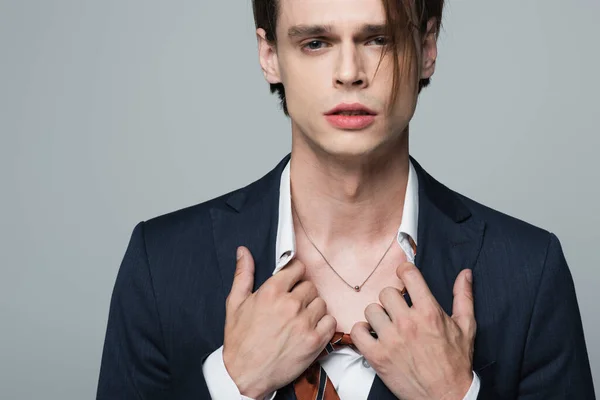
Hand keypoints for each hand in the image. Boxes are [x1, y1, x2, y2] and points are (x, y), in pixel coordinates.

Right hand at [223, 246, 336, 398]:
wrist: (245, 375)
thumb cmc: (239, 340)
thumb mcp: (234, 304)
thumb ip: (243, 274)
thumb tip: (243, 251)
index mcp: (271, 291)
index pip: (297, 268)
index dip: (295, 273)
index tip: (292, 281)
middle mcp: (290, 304)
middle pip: (310, 285)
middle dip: (302, 292)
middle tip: (292, 304)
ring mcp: (304, 323)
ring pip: (321, 302)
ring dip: (313, 308)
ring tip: (299, 318)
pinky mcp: (315, 341)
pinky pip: (330, 321)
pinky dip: (323, 323)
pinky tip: (310, 328)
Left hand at [351, 263, 475, 399]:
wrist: (446, 396)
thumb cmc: (455, 363)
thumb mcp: (466, 327)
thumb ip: (463, 297)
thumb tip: (464, 273)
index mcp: (429, 312)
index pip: (408, 275)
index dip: (404, 271)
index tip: (403, 276)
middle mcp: (408, 323)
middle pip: (386, 292)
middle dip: (392, 299)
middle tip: (397, 309)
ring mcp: (390, 340)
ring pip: (370, 310)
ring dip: (377, 316)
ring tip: (386, 325)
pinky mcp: (377, 356)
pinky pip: (357, 332)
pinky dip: (361, 332)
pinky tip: (372, 335)